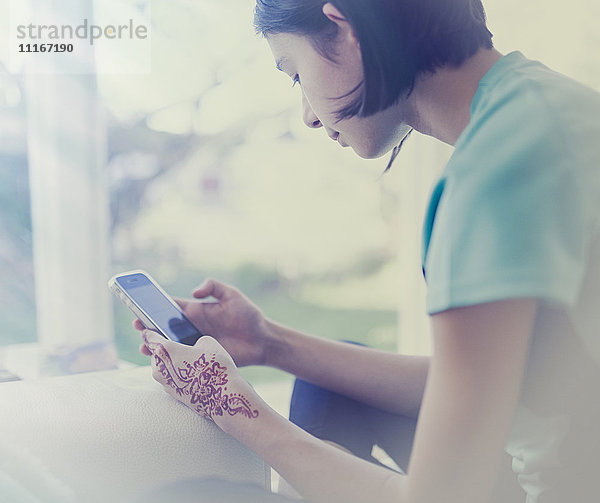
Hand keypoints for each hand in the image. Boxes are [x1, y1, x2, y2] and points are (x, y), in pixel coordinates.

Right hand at [135, 279, 270, 366]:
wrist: (262, 341)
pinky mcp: (200, 359)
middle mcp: (191, 327)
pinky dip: (169, 361)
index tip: (138, 307)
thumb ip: (213, 287)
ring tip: (146, 347)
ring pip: (168, 345)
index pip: (168, 308)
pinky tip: (161, 362)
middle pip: (162, 328)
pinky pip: (180, 360)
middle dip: (148, 327)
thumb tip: (194, 292)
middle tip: (139, 328)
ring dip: (154, 346)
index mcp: (195, 311)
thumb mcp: (232, 295)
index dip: (152, 307)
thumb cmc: (248, 315)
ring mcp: (194, 344)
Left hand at [142, 330, 261, 429]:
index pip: (149, 337)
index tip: (148, 328)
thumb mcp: (207, 342)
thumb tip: (193, 347)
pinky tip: (193, 373)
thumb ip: (194, 340)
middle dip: (164, 349)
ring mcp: (164, 383)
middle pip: (155, 353)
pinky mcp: (172, 394)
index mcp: (164, 350)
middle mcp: (159, 367)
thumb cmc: (214, 366)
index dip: (149, 331)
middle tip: (178, 344)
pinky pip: (170, 378)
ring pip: (162, 367)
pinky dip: (177, 374)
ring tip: (189, 359)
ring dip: (171, 362)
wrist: (222, 396)